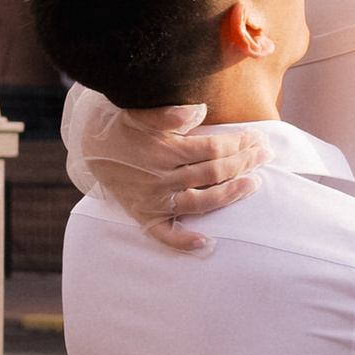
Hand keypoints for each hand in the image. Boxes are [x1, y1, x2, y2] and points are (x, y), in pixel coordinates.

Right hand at [78, 100, 262, 252]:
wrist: (88, 147)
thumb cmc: (121, 126)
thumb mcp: (139, 113)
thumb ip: (167, 114)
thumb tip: (198, 111)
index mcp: (163, 151)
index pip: (214, 148)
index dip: (239, 142)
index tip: (257, 137)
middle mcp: (160, 179)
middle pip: (213, 173)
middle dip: (244, 162)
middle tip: (265, 154)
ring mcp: (153, 201)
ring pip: (200, 202)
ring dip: (230, 195)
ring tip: (253, 184)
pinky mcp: (144, 216)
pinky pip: (166, 235)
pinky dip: (185, 242)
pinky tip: (207, 243)